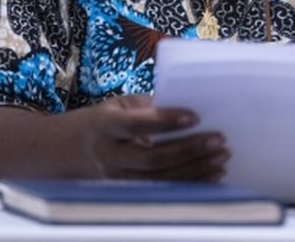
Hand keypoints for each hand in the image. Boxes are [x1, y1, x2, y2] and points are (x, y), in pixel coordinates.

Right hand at [66, 94, 228, 181]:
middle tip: (218, 139)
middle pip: (152, 158)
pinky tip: (213, 173)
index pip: (136, 125)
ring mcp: (118, 178)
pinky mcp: (130, 191)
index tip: (195, 116)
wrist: (73, 149)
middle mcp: (108, 156)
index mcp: (104, 126)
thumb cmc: (107, 119)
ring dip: (195, 168)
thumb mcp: (122, 104)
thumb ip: (151, 106)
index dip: (165, 121)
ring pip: (161, 178)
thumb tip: (191, 111)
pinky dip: (191, 182)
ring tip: (222, 156)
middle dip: (189, 149)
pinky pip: (165, 190)